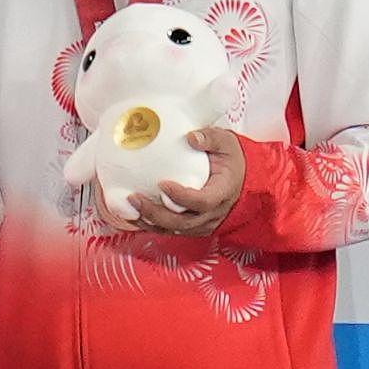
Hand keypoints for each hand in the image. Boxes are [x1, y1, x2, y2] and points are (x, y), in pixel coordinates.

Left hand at [108, 127, 245, 236]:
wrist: (240, 178)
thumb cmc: (231, 160)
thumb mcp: (226, 143)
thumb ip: (210, 138)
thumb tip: (191, 137)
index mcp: (222, 192)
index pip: (202, 201)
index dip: (181, 196)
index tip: (162, 184)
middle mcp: (213, 213)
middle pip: (183, 221)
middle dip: (155, 213)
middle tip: (134, 198)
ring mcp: (202, 223)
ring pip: (174, 229)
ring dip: (149, 222)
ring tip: (128, 208)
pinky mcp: (192, 226)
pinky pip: (170, 230)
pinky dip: (151, 225)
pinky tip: (133, 216)